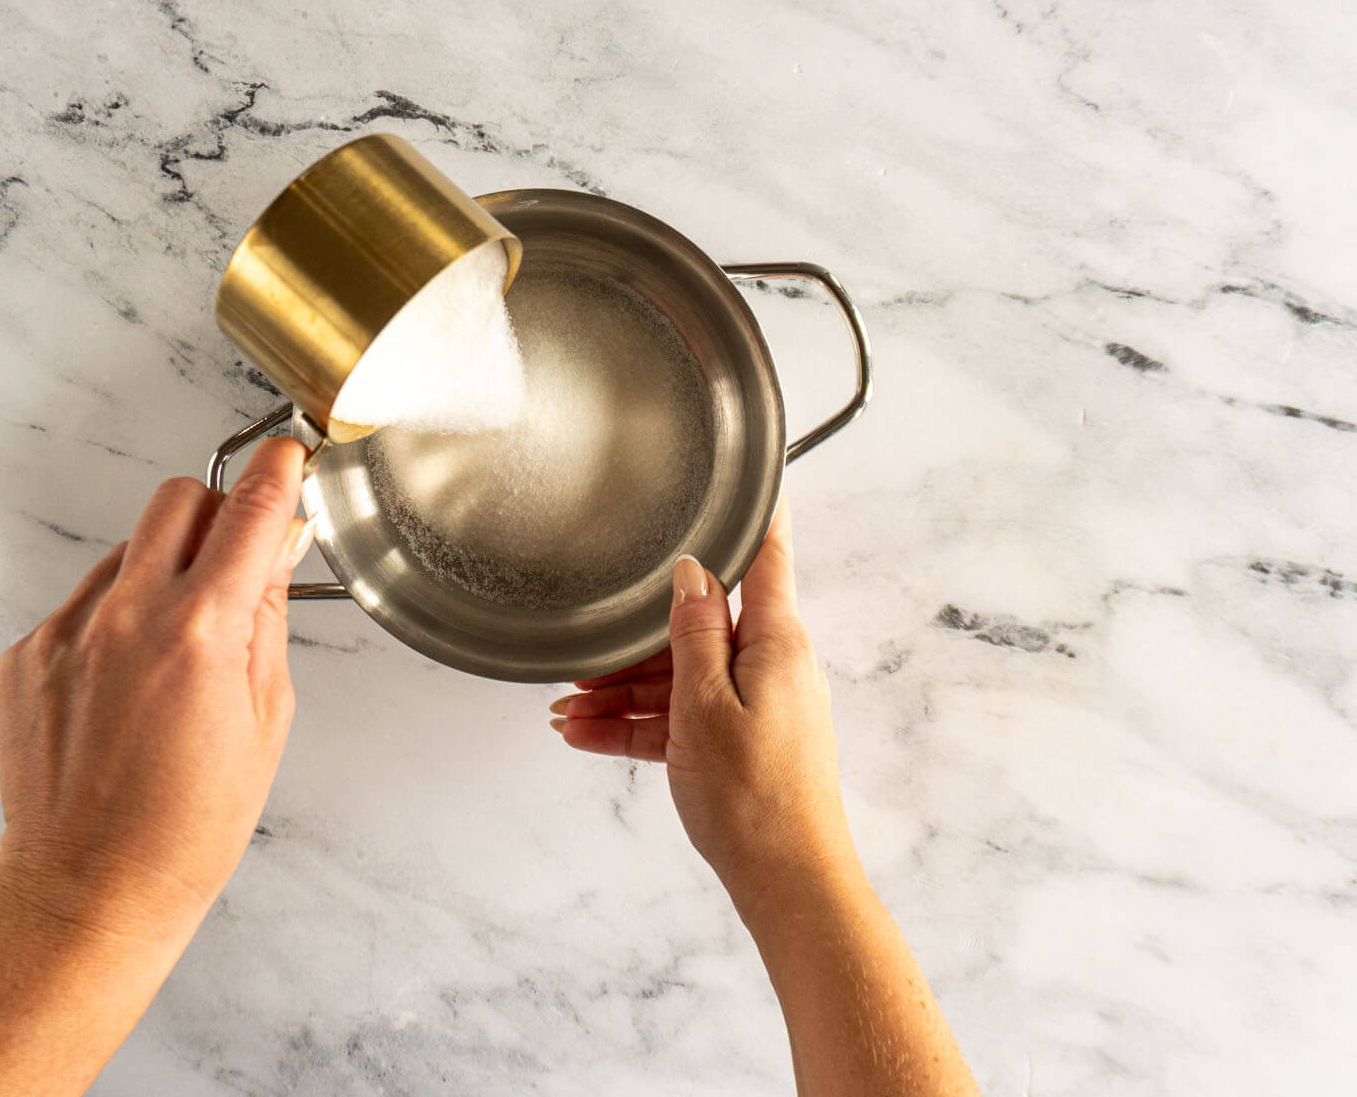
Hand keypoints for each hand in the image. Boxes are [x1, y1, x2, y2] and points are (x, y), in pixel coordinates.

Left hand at [0, 438, 310, 938]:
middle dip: (216, 513)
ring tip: (176, 655)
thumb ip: (266, 618)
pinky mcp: (27, 652)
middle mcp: (125, 616)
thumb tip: (276, 546)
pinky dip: (116, 619)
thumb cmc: (186, 828)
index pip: (249, 508)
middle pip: (178, 498)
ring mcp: (66, 631)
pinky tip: (128, 685)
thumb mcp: (265, 718)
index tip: (287, 456)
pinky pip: (85, 600)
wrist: (88, 890)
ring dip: (163, 571)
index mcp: (199, 631)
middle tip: (236, 562)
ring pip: (128, 549)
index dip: (277, 470)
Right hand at [550, 500, 855, 904]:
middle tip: (584, 652)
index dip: (757, 510)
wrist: (787, 884)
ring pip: (680, 675)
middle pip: (700, 624)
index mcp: (776, 642)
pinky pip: (680, 718)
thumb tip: (690, 572)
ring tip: (568, 709)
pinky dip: (637, 724)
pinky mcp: (740, 743)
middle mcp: (773, 665)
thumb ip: (695, 632)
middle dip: (637, 638)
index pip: (767, 555)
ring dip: (624, 689)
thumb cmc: (755, 800)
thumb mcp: (704, 704)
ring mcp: (757, 705)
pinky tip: (588, 734)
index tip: (751, 472)